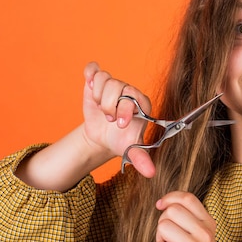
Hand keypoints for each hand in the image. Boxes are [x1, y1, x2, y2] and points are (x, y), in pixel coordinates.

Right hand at [82, 62, 155, 176]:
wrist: (102, 137)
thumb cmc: (120, 140)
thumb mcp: (130, 150)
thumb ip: (141, 159)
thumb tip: (151, 173)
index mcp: (141, 104)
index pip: (136, 96)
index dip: (126, 109)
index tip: (120, 124)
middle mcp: (128, 91)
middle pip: (119, 86)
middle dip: (110, 105)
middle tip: (110, 119)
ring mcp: (113, 85)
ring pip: (105, 79)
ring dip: (99, 97)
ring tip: (102, 110)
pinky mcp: (97, 82)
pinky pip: (93, 68)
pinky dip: (90, 75)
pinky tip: (91, 87)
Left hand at [154, 191, 222, 241]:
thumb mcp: (199, 236)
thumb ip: (188, 219)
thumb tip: (162, 203)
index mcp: (209, 223)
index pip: (188, 198)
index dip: (170, 197)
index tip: (160, 205)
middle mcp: (204, 233)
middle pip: (172, 211)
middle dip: (163, 223)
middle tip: (167, 238)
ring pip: (163, 227)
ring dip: (160, 240)